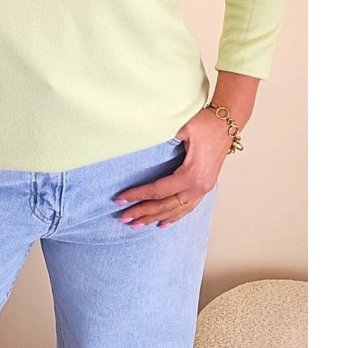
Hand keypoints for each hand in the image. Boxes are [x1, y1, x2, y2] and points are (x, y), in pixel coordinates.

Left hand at [113, 108, 232, 227]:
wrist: (227, 123)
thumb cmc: (206, 124)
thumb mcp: (183, 128)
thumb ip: (164, 138)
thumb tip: (145, 142)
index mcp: (191, 176)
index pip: (158, 191)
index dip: (138, 195)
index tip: (121, 199)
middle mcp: (198, 187)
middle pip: (165, 206)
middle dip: (143, 212)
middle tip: (123, 218)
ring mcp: (204, 189)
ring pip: (176, 210)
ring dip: (156, 218)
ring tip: (138, 225)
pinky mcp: (206, 186)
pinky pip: (188, 207)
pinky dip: (175, 216)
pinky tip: (164, 222)